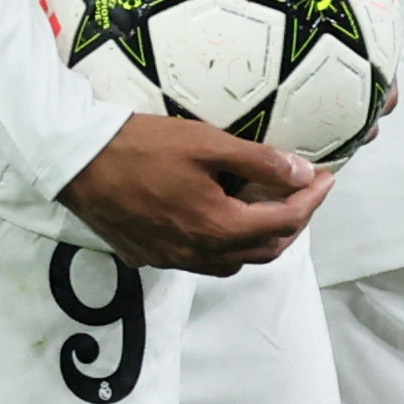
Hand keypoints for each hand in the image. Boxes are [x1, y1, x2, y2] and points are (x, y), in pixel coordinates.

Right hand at [59, 112, 326, 272]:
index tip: (326, 177)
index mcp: (219, 228)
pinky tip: (220, 218)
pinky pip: (202, 259)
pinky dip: (226, 243)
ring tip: (268, 206)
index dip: (313, 200)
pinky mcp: (150, 256)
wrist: (77, 162)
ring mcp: (173, 260)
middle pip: (265, 250)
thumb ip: (259, 162)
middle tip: (304, 193)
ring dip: (260, 238)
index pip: (284, 221)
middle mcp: (200, 255)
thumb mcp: (207, 143)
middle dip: (293, 223)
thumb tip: (302, 174)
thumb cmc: (141, 146)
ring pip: (234, 260)